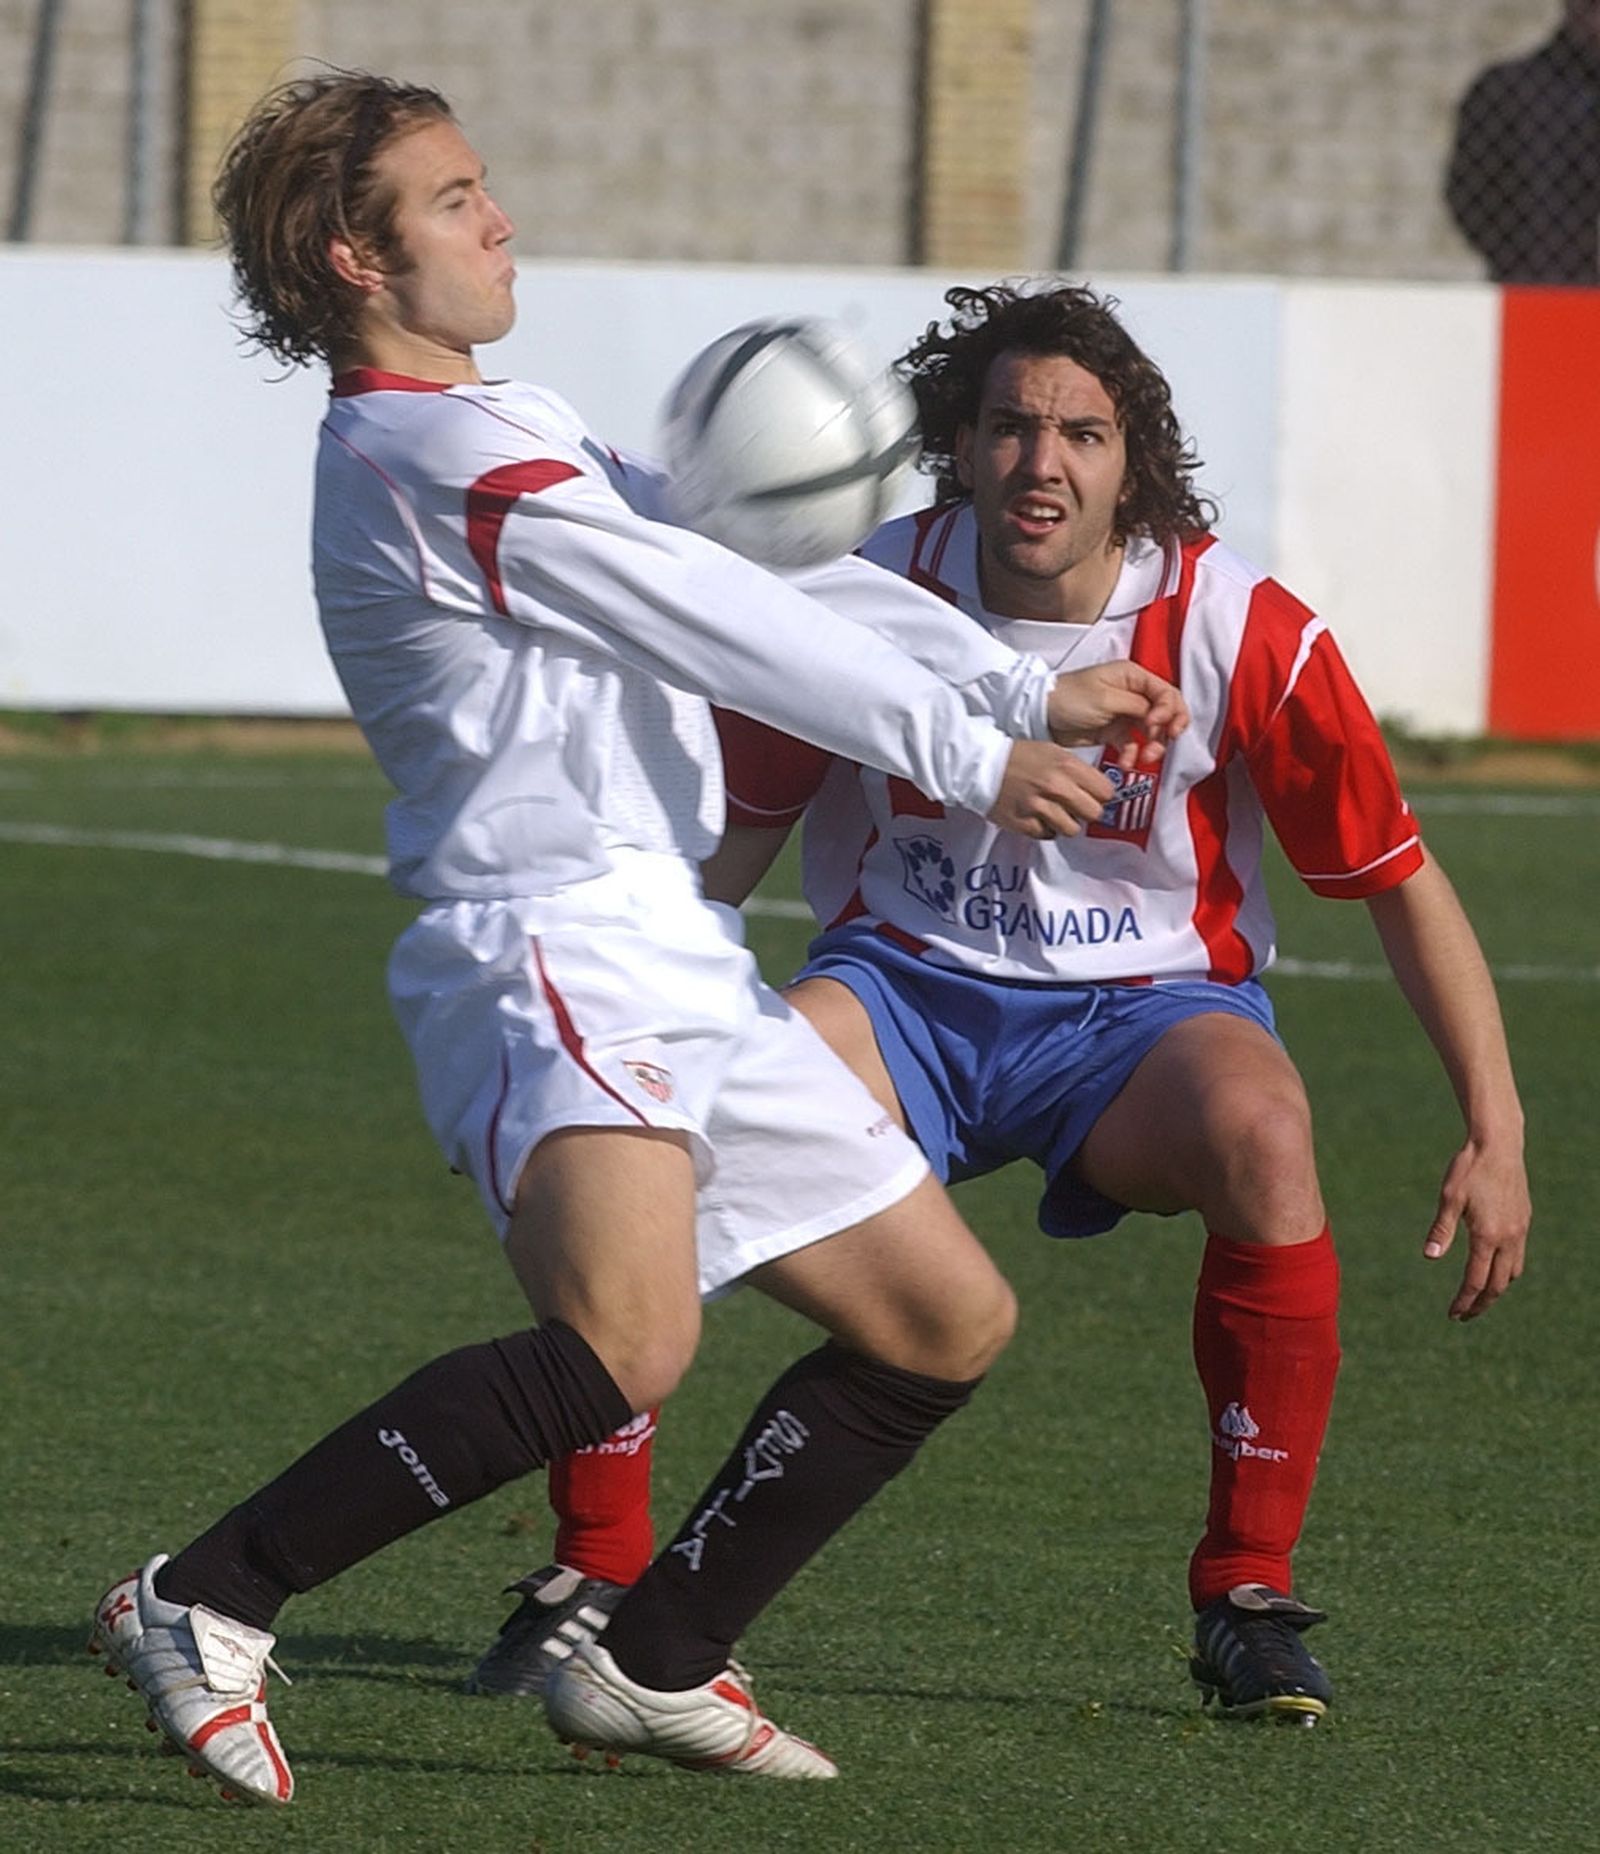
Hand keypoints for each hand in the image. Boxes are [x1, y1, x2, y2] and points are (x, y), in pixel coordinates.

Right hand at [987, 739, 1113, 839]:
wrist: (981, 766)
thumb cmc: (1019, 757)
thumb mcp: (1053, 752)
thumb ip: (1077, 770)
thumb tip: (1098, 790)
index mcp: (1066, 765)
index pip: (1105, 791)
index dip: (1100, 795)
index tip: (1092, 795)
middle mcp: (1056, 786)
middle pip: (1093, 813)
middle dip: (1086, 811)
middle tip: (1074, 807)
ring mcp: (1040, 807)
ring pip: (1072, 829)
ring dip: (1066, 823)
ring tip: (1054, 813)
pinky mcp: (1024, 823)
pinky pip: (1048, 835)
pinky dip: (1046, 829)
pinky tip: (1037, 817)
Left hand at [1047, 661, 1188, 769]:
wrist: (1041, 715)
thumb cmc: (1069, 698)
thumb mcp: (1105, 698)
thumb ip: (1136, 705)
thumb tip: (1157, 714)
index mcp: (1133, 677)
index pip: (1167, 693)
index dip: (1169, 711)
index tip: (1155, 725)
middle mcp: (1133, 693)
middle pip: (1166, 713)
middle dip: (1167, 731)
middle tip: (1159, 745)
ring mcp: (1125, 714)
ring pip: (1153, 732)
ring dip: (1153, 747)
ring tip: (1144, 759)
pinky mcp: (1114, 732)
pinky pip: (1133, 745)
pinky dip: (1132, 755)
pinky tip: (1124, 764)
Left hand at [1421, 1134, 1529, 1319]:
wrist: (1498, 1146)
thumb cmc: (1468, 1169)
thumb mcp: (1449, 1198)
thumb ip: (1441, 1230)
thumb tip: (1430, 1257)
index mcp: (1487, 1236)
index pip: (1476, 1280)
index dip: (1464, 1301)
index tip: (1453, 1314)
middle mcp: (1508, 1238)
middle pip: (1498, 1285)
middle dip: (1481, 1303)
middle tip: (1464, 1315)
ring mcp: (1520, 1230)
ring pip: (1513, 1272)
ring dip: (1496, 1288)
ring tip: (1478, 1296)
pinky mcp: (1524, 1220)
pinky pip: (1518, 1256)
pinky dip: (1507, 1270)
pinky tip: (1493, 1267)